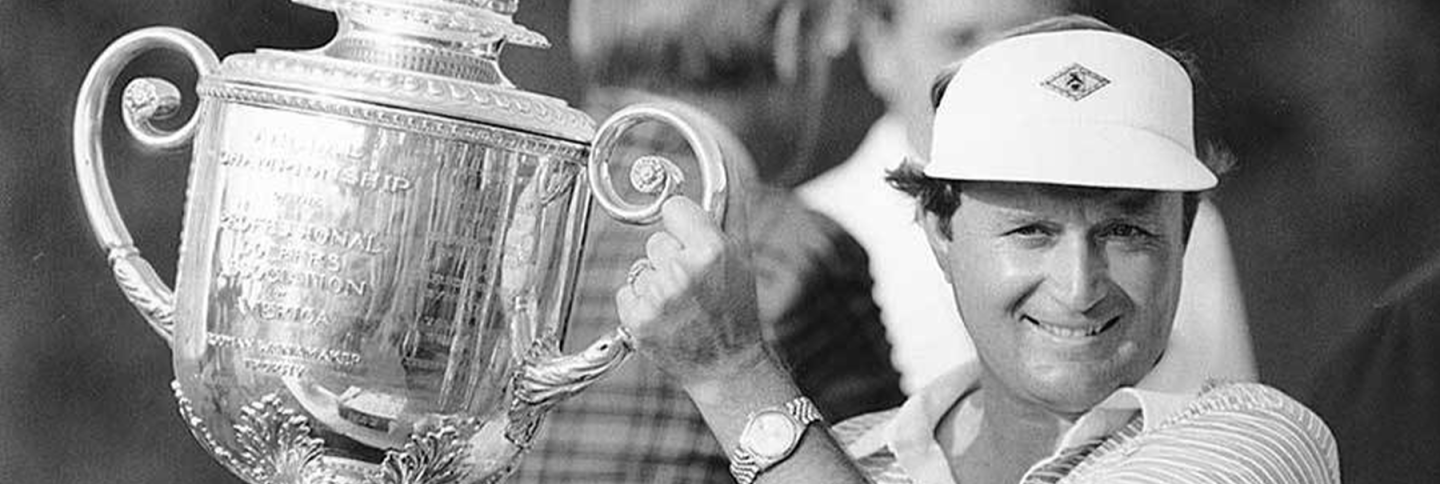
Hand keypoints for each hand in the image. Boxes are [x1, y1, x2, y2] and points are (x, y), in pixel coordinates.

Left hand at [616, 196, 764, 387]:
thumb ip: (728, 206)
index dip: (682, 225)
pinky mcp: (638, 320)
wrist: (727, 366)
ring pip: (641, 265)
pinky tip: (665, 319)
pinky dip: (640, 304)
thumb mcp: (741, 254)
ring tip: (682, 305)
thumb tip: (722, 158)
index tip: (692, 241)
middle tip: (695, 286)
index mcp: (711, 249)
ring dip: (655, 282)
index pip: (672, 207)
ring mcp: (658, 297)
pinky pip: (626, 291)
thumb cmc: (736, 307)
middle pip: (655, 240)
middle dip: (671, 258)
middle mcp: (683, 271)